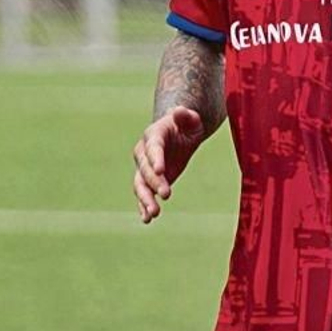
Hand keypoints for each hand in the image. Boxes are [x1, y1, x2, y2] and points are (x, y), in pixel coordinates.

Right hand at [131, 107, 203, 223]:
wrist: (179, 133)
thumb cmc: (186, 124)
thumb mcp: (191, 118)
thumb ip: (185, 116)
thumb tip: (180, 111)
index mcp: (154, 135)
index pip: (153, 148)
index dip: (156, 159)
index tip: (161, 171)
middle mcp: (145, 152)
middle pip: (146, 169)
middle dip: (154, 182)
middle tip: (166, 194)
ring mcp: (145, 168)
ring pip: (140, 185)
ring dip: (145, 199)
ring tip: (154, 214)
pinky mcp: (149, 181)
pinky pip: (143, 194)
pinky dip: (143, 206)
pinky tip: (147, 219)